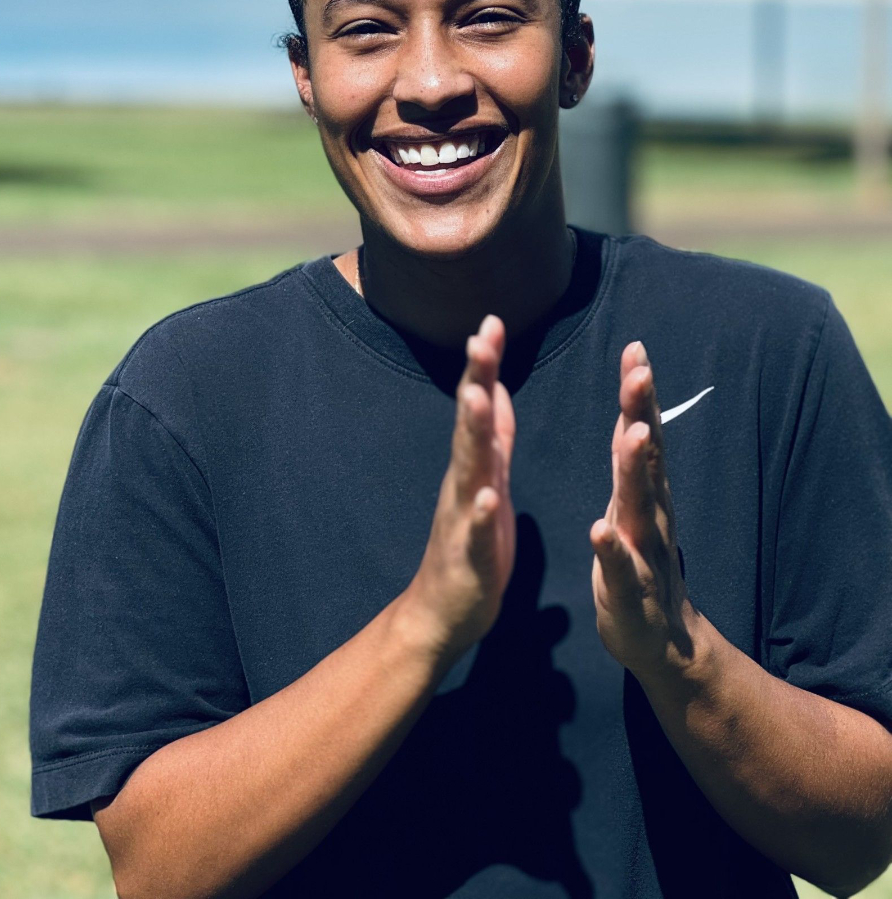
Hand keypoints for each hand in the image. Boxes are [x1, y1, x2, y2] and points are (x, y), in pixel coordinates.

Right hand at [401, 315, 516, 665]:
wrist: (441, 615)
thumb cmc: (471, 546)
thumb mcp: (488, 481)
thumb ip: (493, 436)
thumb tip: (494, 387)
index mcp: (475, 466)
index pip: (478, 406)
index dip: (484, 364)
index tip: (491, 319)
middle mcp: (463, 483)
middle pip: (469, 424)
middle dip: (476, 380)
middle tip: (480, 337)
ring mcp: (463, 519)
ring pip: (469, 469)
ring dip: (473, 433)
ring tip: (480, 397)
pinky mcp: (471, 558)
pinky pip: (477, 533)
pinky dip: (482, 513)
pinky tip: (488, 497)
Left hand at [590, 341, 696, 680]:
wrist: (661, 645)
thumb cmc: (637, 564)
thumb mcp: (632, 504)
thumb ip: (631, 458)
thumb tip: (636, 406)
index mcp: (642, 492)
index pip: (641, 431)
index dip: (639, 391)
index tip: (636, 348)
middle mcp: (650, 515)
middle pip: (646, 455)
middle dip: (643, 411)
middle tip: (640, 370)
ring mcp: (643, 553)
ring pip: (640, 506)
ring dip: (637, 469)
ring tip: (634, 432)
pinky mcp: (629, 593)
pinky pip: (620, 569)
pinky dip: (611, 550)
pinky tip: (600, 531)